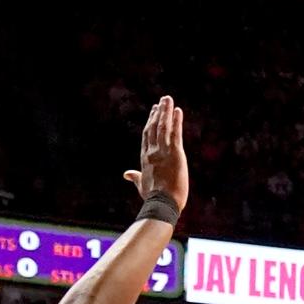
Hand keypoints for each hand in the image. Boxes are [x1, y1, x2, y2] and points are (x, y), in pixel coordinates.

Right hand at [124, 96, 187, 210]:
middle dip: (158, 113)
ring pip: (164, 127)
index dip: (150, 122)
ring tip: (168, 99)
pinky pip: (176, 133)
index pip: (147, 136)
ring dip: (166, 111)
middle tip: (161, 101)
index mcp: (145, 158)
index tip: (153, 112)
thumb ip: (135, 177)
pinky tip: (177, 111)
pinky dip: (176, 121)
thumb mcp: (141, 185)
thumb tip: (126, 174)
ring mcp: (163, 151)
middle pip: (154, 127)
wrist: (162, 203)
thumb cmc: (153, 198)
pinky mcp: (176, 153)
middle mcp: (153, 151)